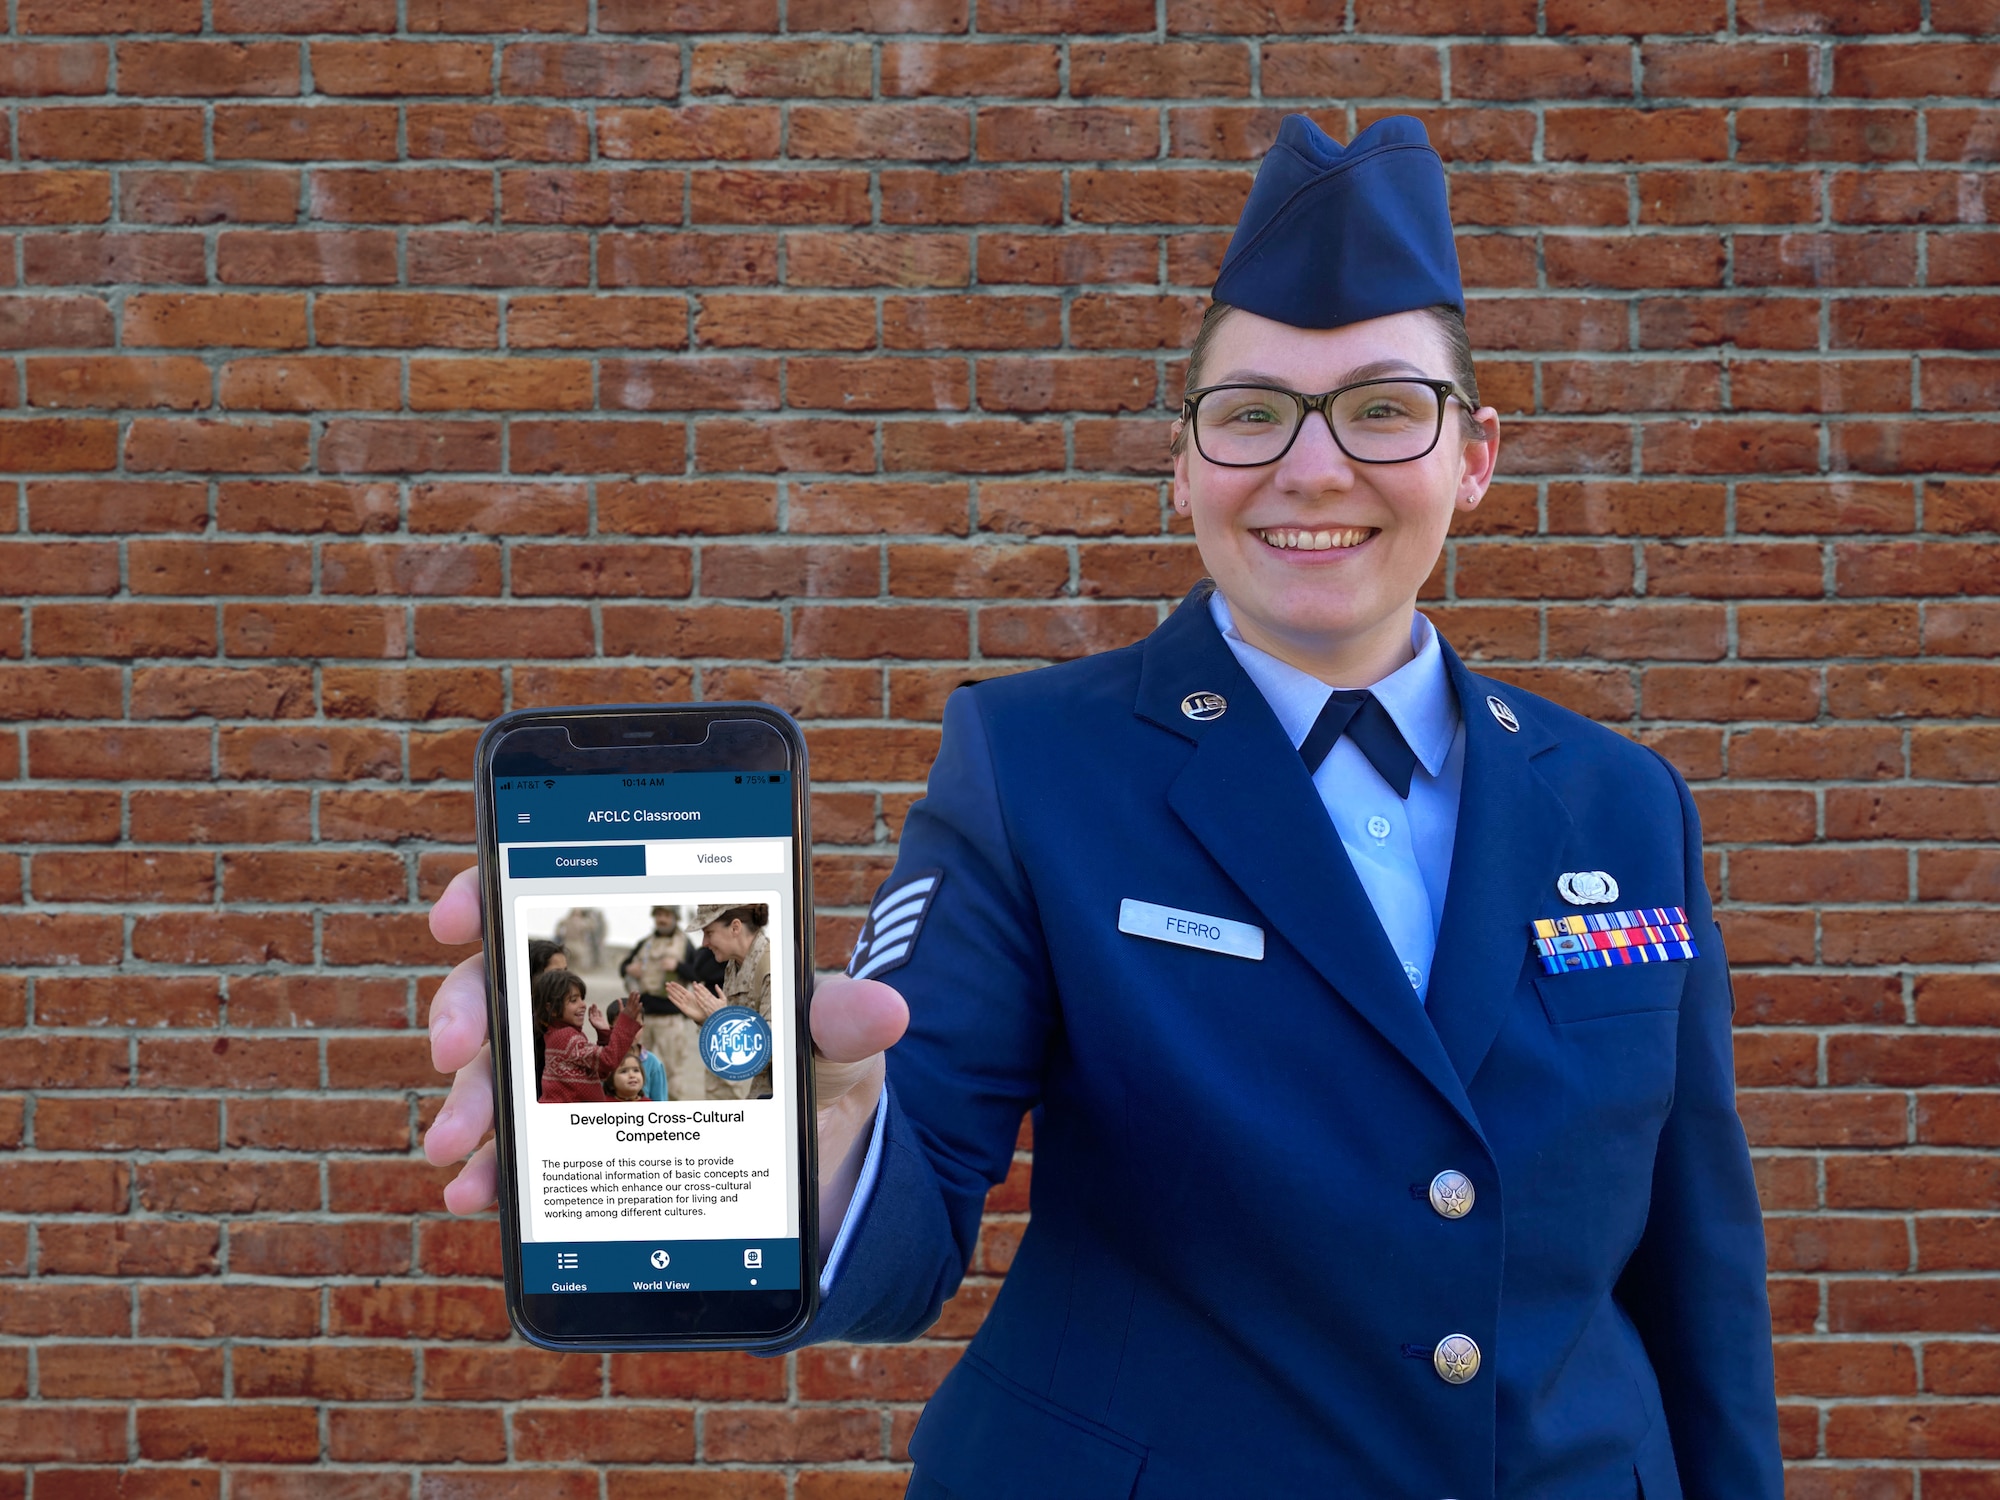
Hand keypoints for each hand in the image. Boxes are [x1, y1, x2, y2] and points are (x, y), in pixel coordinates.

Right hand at [421, 865, 909, 1238]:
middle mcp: (597, 1012)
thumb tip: (883, 1010)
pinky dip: (490, 1170)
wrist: (821, 1177)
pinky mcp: (577, 1153)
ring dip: (469, 1103)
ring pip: (497, 1072)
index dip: (491, 893)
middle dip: (465, 1008)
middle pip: (504, 986)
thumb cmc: (819, 1081)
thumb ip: (842, 1022)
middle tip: (457, 1045)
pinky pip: (517, 1152)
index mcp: (647, 958)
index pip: (552, 902)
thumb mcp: (836, 1047)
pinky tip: (477, 1191)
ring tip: (460, 1143)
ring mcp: (580, 1083)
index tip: (459, 913)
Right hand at [662, 980, 725, 1021]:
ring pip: (676, 996)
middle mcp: (685, 999)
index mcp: (689, 995)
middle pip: (677, 992)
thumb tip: (695, 982)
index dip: (676, 985)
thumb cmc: (702, 1005)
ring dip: (671, 992)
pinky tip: (669, 996)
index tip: (671, 982)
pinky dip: (673, 1000)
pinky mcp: (683, 1008)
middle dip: (672, 988)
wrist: (704, 1014)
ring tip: (666, 988)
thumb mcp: (699, 996)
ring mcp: (684, 1003)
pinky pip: (677, 1003)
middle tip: (666, 983)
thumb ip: (696, 989)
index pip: (681, 989)